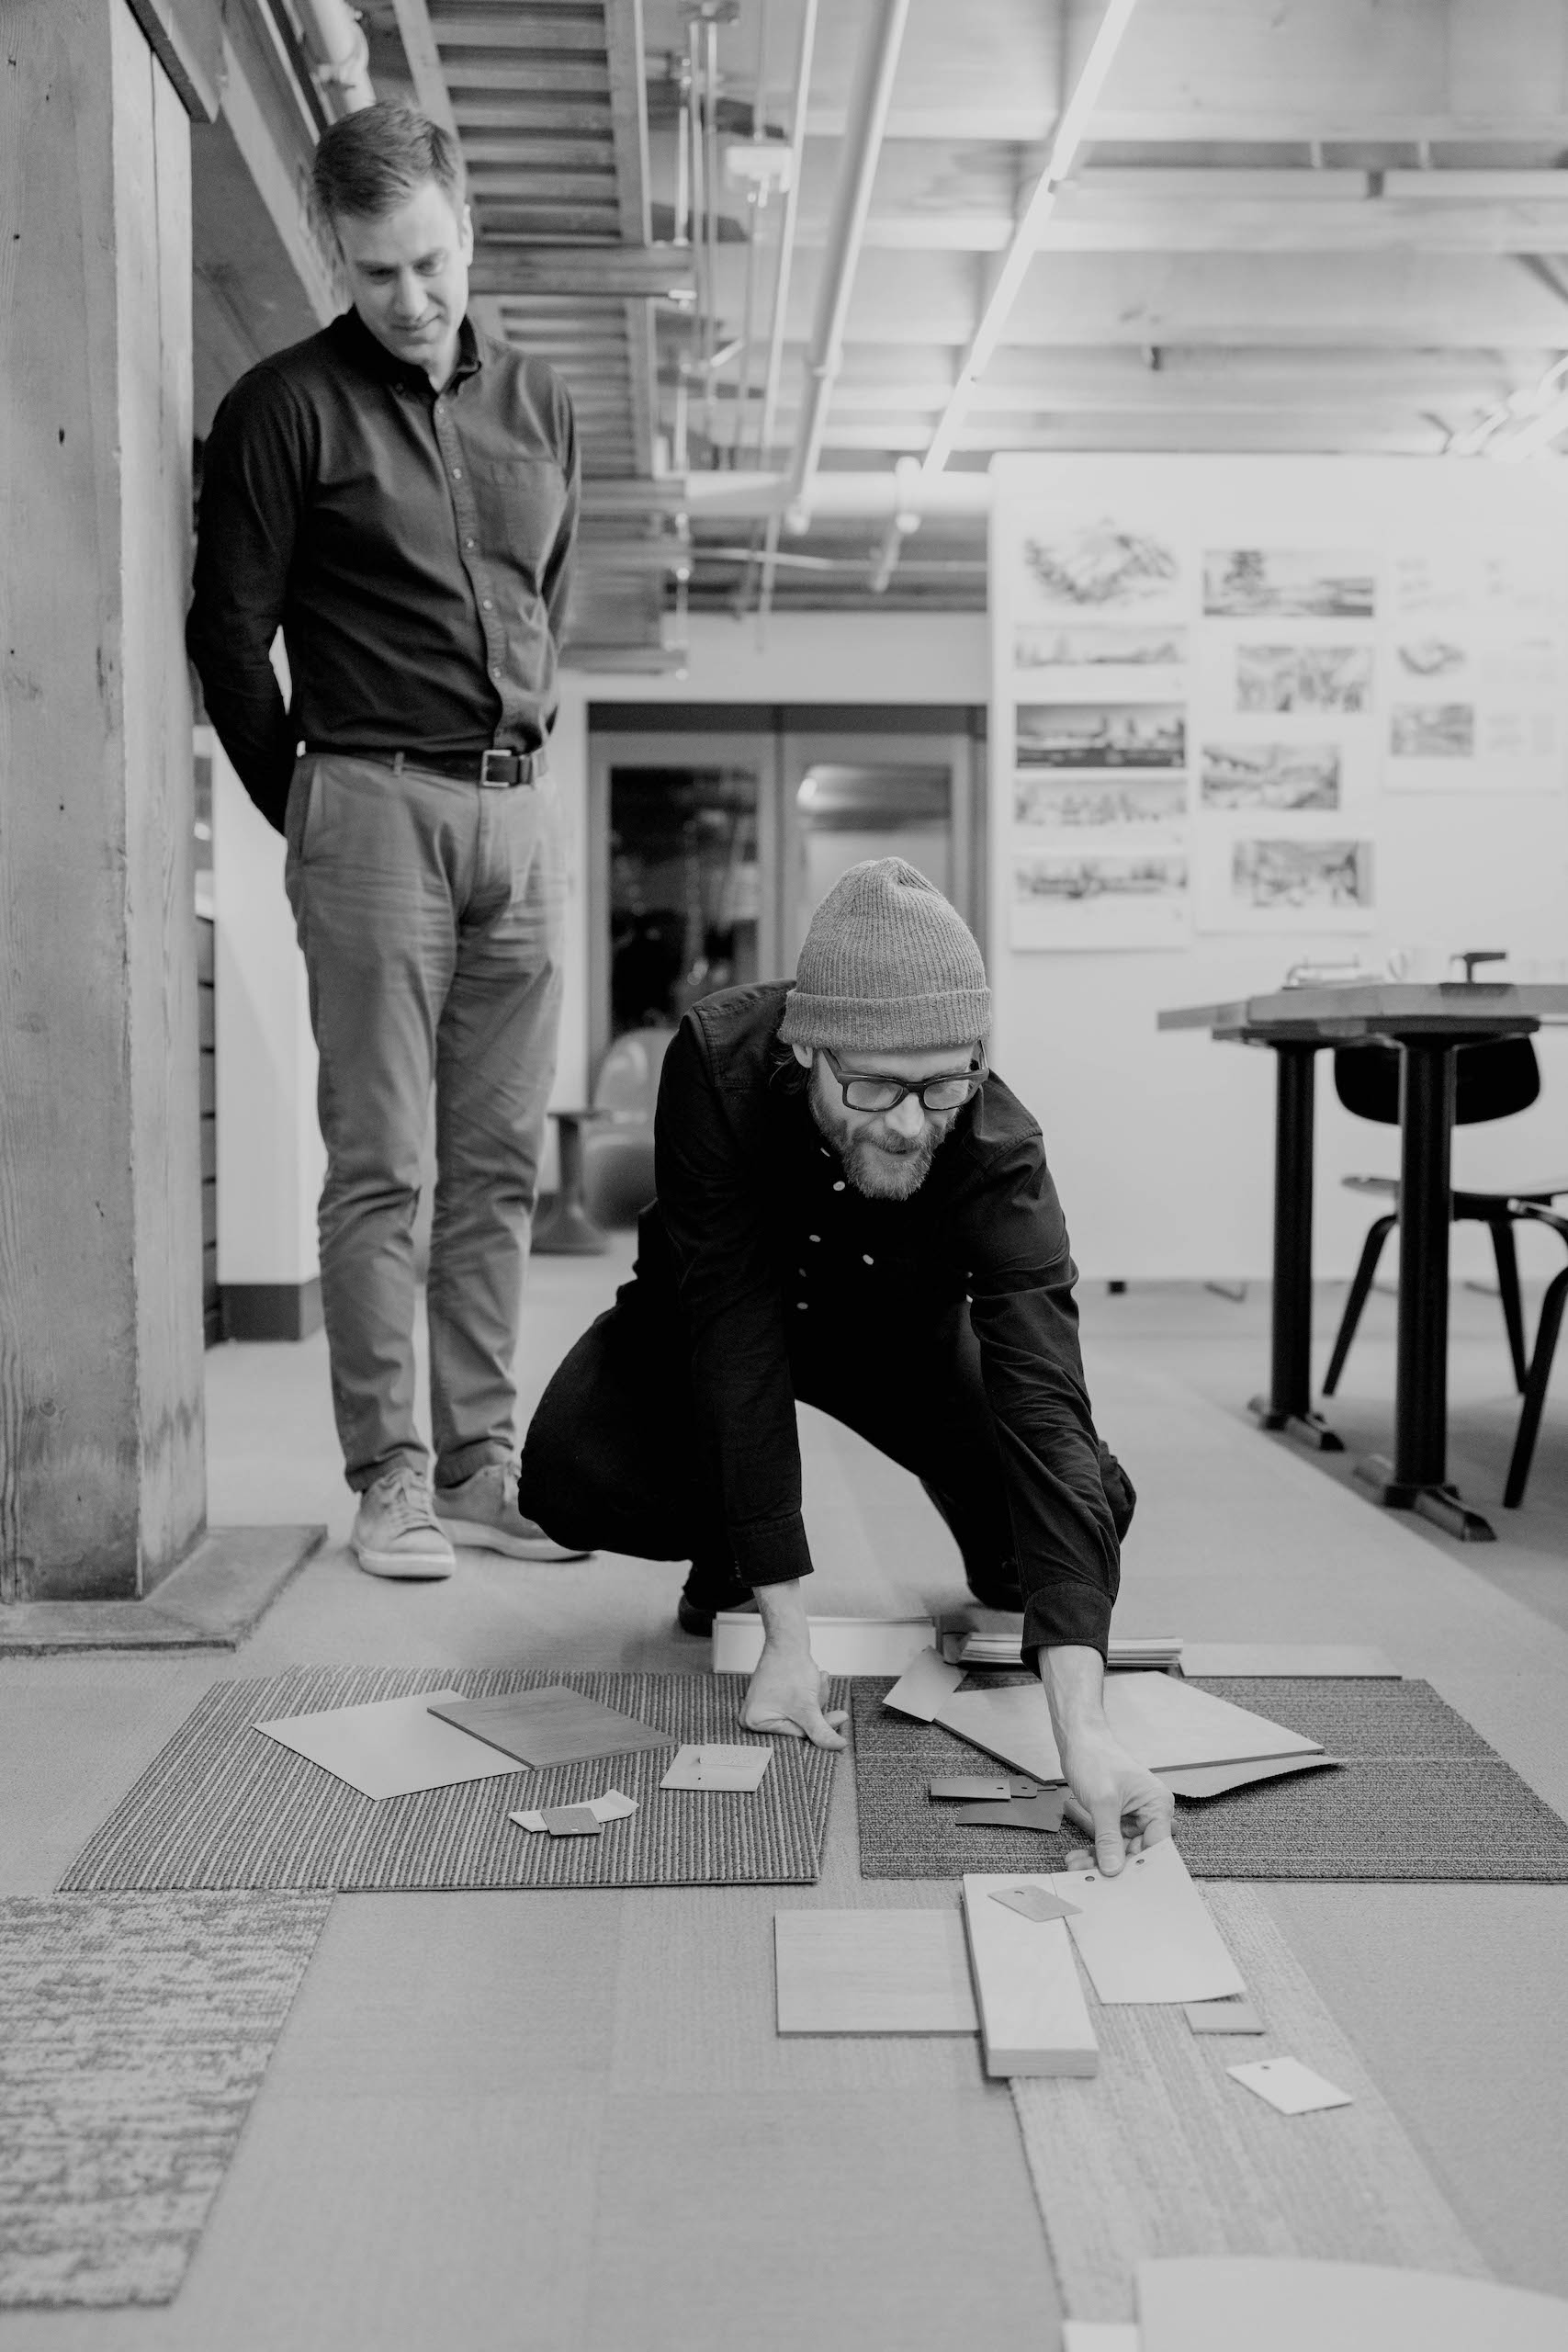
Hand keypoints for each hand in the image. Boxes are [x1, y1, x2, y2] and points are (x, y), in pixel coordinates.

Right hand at [740, 1638, 847, 1748]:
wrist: (788, 1640)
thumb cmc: (790, 1667)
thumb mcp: (808, 1706)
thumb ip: (822, 1731)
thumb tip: (837, 1746)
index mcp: (754, 1722)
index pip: (796, 1735)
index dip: (821, 1725)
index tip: (840, 1717)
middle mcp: (754, 1716)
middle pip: (798, 1725)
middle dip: (816, 1706)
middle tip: (821, 1687)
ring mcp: (763, 1705)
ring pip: (801, 1714)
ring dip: (815, 1698)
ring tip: (817, 1678)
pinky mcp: (773, 1697)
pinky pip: (798, 1705)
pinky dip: (809, 1694)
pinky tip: (815, 1678)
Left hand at [1059, 1725, 1172, 1876]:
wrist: (1079, 1741)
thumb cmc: (1096, 1759)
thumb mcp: (1103, 1803)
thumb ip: (1109, 1838)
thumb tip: (1115, 1869)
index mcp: (1158, 1805)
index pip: (1158, 1846)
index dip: (1141, 1866)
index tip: (1123, 1883)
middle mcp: (1151, 1813)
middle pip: (1138, 1852)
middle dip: (1113, 1864)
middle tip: (1089, 1875)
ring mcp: (1134, 1817)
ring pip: (1121, 1850)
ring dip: (1098, 1860)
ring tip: (1076, 1865)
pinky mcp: (1118, 1819)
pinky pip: (1109, 1842)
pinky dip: (1094, 1850)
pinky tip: (1077, 1857)